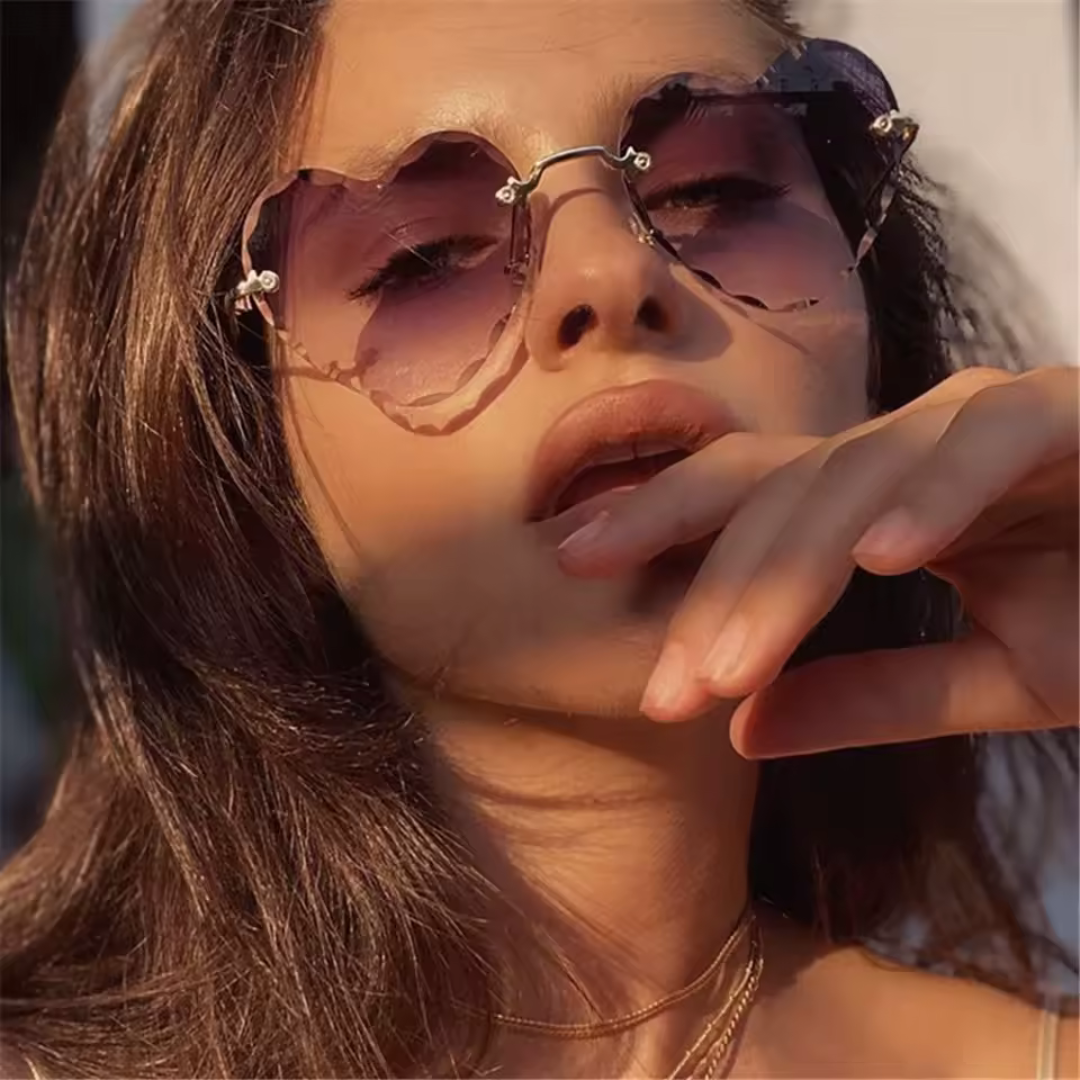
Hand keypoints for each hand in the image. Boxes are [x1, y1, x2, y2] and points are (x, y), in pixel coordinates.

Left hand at [557, 367, 1078, 756]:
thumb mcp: (992, 676)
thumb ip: (870, 698)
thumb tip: (744, 732)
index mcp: (876, 496)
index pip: (743, 498)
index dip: (655, 526)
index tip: (569, 572)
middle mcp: (911, 446)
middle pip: (774, 492)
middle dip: (710, 588)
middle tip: (661, 686)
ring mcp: (987, 422)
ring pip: (855, 478)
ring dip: (791, 575)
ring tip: (732, 663)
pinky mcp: (1069, 416)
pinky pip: (991, 442)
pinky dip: (939, 494)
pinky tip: (887, 557)